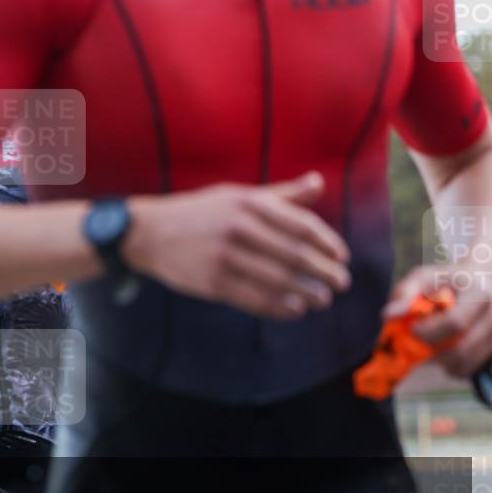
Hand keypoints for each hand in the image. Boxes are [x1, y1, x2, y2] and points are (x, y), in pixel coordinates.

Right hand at [123, 172, 351, 319]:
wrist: (149, 233)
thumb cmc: (200, 213)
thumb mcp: (237, 196)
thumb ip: (280, 194)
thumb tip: (318, 183)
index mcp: (249, 203)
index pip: (301, 225)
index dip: (328, 244)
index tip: (342, 257)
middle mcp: (239, 228)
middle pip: (294, 255)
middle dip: (324, 273)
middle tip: (341, 284)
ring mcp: (225, 257)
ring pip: (278, 281)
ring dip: (306, 294)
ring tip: (321, 300)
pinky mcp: (212, 282)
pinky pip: (254, 299)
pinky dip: (279, 307)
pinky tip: (294, 309)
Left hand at [385, 263, 491, 376]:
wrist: (480, 279)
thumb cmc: (445, 280)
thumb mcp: (422, 277)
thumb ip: (404, 293)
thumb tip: (389, 314)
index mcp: (479, 291)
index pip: (455, 322)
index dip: (429, 331)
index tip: (414, 329)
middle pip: (462, 350)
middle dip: (434, 353)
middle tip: (421, 345)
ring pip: (466, 364)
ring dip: (443, 363)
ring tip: (433, 349)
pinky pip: (472, 368)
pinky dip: (454, 367)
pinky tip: (447, 353)